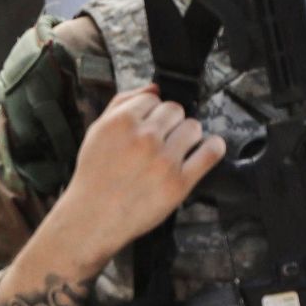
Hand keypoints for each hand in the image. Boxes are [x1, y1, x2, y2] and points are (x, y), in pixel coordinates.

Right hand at [49, 85, 227, 260]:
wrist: (92, 218)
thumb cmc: (95, 176)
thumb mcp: (96, 132)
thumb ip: (121, 103)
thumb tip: (153, 87)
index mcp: (121, 122)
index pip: (152, 98)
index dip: (151, 112)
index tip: (148, 125)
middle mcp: (144, 138)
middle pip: (175, 110)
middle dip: (169, 122)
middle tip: (160, 140)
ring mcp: (164, 160)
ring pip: (194, 127)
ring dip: (188, 135)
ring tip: (176, 150)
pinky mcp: (179, 182)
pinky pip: (211, 152)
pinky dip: (213, 147)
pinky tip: (206, 149)